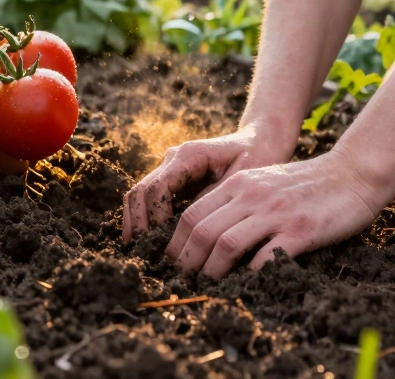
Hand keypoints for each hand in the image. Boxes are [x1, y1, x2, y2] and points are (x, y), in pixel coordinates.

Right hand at [121, 121, 293, 243]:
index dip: (157, 217)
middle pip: (141, 191)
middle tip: (147, 254)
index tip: (165, 243)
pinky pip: (148, 199)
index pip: (159, 187)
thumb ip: (216, 201)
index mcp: (189, 155)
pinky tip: (146, 243)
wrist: (258, 141)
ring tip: (141, 252)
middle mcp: (173, 159)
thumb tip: (195, 232)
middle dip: (139, 224)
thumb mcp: (244, 179)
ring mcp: (169, 168)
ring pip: (138, 195)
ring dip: (136, 223)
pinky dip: (143, 220)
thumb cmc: (256, 158)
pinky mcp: (171, 180)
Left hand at [163, 150, 382, 277]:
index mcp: (238, 183)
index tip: (171, 264)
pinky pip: (264, 257)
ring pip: (225, 243)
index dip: (175, 243)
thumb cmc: (306, 183)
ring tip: (206, 288)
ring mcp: (275, 212)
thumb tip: (206, 234)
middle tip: (181, 282)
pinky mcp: (299, 230)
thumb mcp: (263, 181)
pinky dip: (249, 275)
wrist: (352, 174)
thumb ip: (236, 201)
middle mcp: (251, 195)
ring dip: (210, 271)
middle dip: (185, 262)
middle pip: (201, 230)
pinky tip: (245, 286)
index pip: (191, 213)